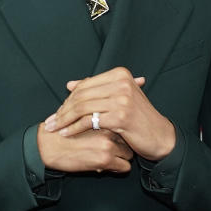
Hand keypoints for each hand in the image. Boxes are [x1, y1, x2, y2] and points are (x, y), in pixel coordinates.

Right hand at [37, 123, 133, 172]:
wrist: (47, 146)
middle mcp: (109, 129)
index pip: (124, 125)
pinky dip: (119, 169)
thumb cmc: (62, 132)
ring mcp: (108, 144)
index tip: (116, 138)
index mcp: (104, 116)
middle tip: (114, 151)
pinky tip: (108, 167)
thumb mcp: (81, 118)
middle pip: (129, 139)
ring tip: (110, 159)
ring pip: (129, 154)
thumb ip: (97, 120)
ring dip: (122, 158)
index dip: (121, 133)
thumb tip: (113, 123)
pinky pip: (125, 167)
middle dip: (124, 146)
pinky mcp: (105, 159)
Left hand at [44, 67, 175, 160]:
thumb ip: (95, 90)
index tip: (57, 111)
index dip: (69, 99)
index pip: (86, 85)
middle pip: (82, 96)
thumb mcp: (118, 98)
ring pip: (83, 108)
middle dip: (63, 110)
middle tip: (50, 121)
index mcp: (121, 74)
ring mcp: (122, 99)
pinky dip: (74, 128)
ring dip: (65, 120)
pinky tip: (66, 134)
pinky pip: (89, 121)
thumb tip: (69, 85)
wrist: (160, 136)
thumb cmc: (138, 118)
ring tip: (54, 128)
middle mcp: (122, 83)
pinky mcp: (120, 116)